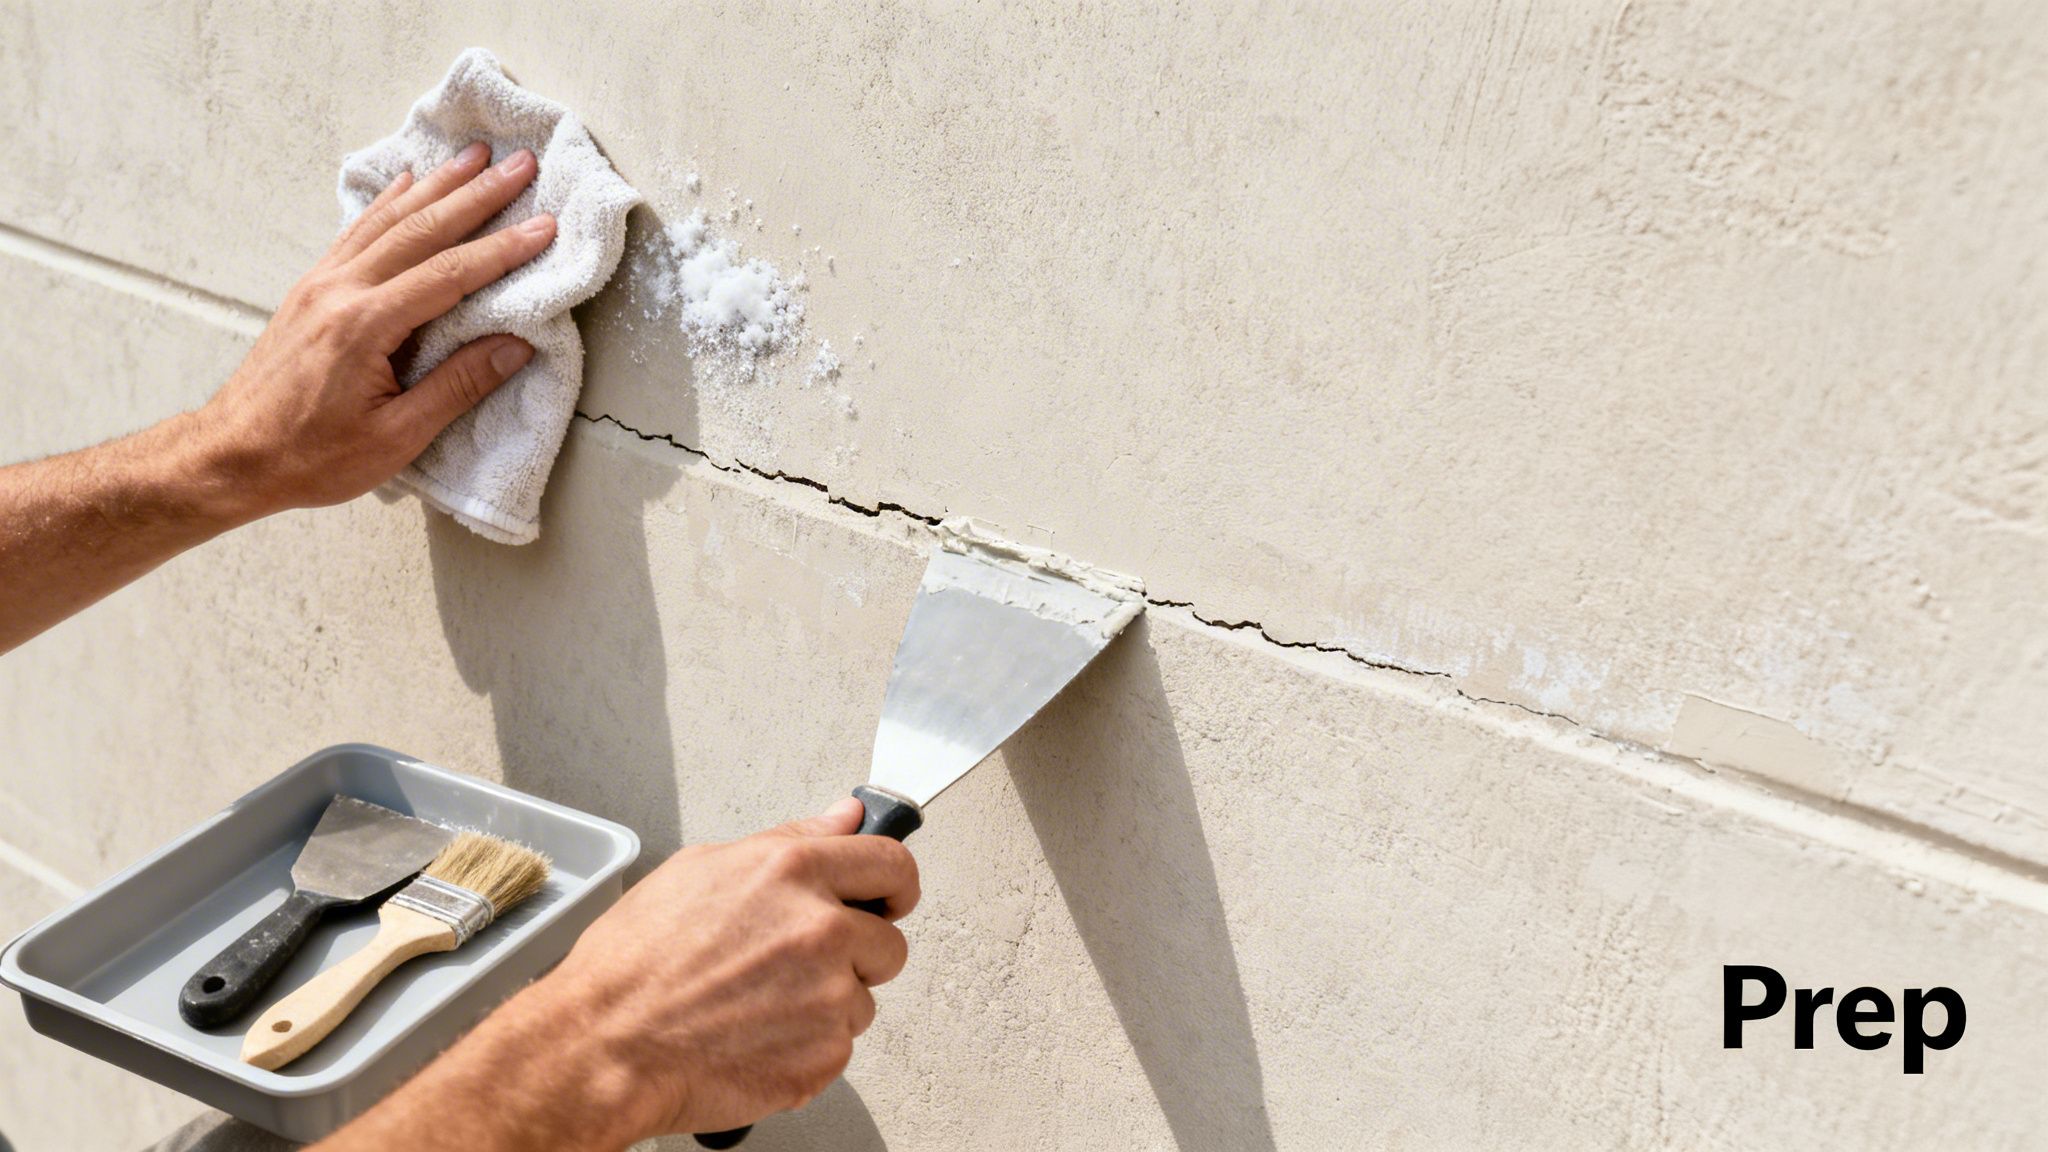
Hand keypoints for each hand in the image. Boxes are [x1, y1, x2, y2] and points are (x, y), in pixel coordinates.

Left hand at [196, 141, 556, 518]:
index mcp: (364, 326)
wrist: (233, 455)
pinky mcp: (311, 289)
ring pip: (389, 220)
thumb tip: (514, 347)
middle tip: (520, 164)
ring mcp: (321, 284)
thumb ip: (456, 387)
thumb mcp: (396, 438)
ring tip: (476, 156)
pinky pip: (357, 231)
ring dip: (438, 184)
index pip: (449, 275)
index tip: (544, 225)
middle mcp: (341, 291)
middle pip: (421, 229)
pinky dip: (388, 202)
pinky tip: (408, 181)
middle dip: (477, 194)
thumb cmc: (311, 457)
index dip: (502, 249)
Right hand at [537, 798, 919, 1139]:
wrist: (605, 1045)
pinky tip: (757, 1035)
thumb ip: (789, 839)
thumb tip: (844, 818)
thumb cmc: (635, 962)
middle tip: (803, 963)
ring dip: (828, 1003)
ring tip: (761, 1003)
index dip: (895, 883)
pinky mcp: (823, 1055)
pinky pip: (840, 1046)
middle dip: (857, 952)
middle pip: (889, 941)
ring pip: (863, 998)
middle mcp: (821, 931)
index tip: (890, 895)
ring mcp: (827, 997)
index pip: (892, 865)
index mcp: (794, 872)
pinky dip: (808, 1046)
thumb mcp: (701, 868)